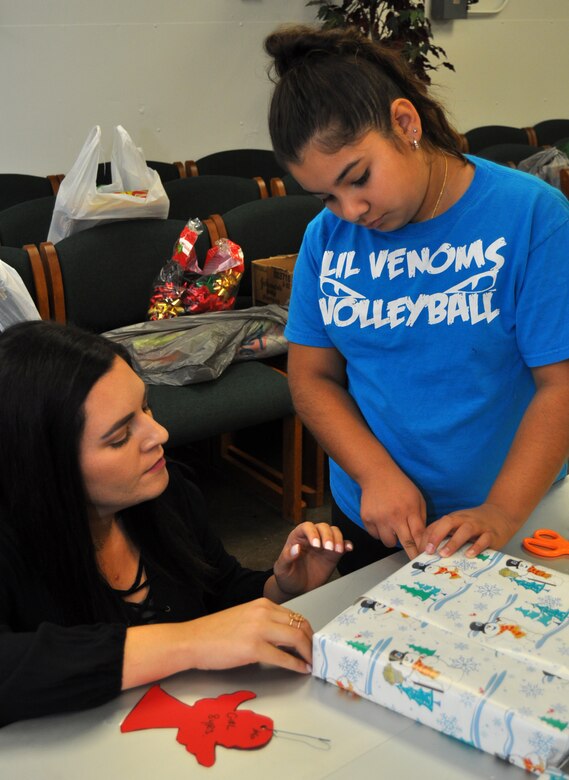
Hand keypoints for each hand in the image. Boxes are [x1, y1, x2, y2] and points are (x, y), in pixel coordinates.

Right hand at [186, 598, 312, 673]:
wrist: (192, 640)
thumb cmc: (214, 633)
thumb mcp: (244, 619)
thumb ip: (265, 623)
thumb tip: (284, 637)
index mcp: (262, 604)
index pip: (295, 615)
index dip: (307, 631)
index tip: (311, 643)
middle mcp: (263, 612)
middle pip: (301, 625)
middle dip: (312, 642)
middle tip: (315, 654)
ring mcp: (259, 629)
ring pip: (296, 638)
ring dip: (308, 652)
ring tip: (311, 662)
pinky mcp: (253, 648)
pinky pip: (284, 657)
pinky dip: (296, 665)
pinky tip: (301, 669)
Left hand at [270, 522, 352, 598]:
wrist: (297, 589)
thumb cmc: (287, 576)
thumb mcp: (282, 568)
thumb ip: (287, 557)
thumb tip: (296, 547)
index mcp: (298, 537)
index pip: (307, 527)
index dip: (312, 533)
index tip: (316, 544)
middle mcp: (312, 538)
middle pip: (323, 527)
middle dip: (327, 536)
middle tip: (329, 548)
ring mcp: (323, 545)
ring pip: (334, 532)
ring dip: (338, 538)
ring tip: (337, 550)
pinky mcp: (333, 554)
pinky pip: (342, 544)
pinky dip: (347, 544)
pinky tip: (348, 549)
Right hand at [359, 471, 426, 558]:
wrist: (377, 474)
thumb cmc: (400, 486)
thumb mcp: (417, 498)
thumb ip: (421, 517)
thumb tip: (422, 537)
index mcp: (409, 510)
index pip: (418, 535)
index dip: (422, 548)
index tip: (424, 556)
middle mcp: (394, 516)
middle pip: (405, 543)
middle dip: (411, 553)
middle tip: (413, 558)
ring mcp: (379, 518)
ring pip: (388, 542)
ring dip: (393, 539)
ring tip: (393, 529)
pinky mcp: (367, 519)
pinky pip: (375, 535)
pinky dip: (380, 532)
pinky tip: (382, 522)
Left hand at [421, 503, 518, 558]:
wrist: (501, 514)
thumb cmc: (474, 523)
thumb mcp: (458, 525)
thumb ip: (445, 534)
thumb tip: (427, 550)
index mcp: (454, 518)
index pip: (437, 525)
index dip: (428, 537)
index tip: (421, 551)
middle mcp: (464, 520)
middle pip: (448, 522)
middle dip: (436, 536)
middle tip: (429, 551)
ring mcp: (478, 526)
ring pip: (465, 530)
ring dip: (453, 542)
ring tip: (444, 554)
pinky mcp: (492, 534)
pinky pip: (484, 539)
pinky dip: (476, 547)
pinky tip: (469, 555)